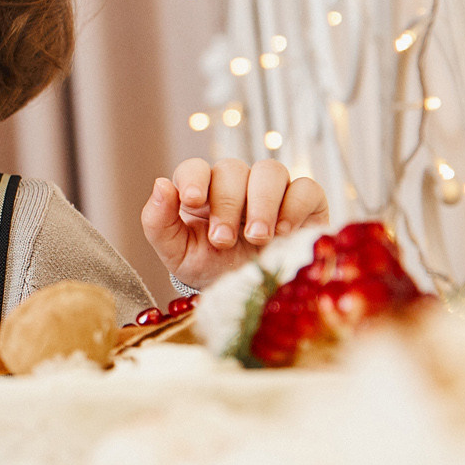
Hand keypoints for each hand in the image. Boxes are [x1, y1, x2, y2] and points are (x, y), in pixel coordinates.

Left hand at [142, 157, 328, 291]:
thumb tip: (160, 183)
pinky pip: (306, 188)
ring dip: (262, 203)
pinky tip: (283, 233)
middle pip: (232, 169)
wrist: (248, 296)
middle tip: (223, 240)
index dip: (194, 179)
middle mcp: (237, 184)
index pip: (195, 168)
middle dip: (227, 204)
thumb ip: (158, 222)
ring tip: (257, 238)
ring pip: (270, 171)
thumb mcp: (176, 253)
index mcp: (202, 191)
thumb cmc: (209, 268)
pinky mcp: (306, 203)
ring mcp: (273, 190)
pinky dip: (295, 207)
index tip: (193, 201)